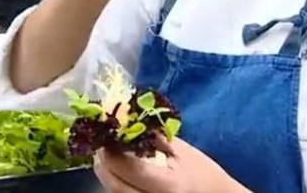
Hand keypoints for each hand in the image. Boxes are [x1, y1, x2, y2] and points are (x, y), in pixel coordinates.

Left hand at [93, 137, 246, 192]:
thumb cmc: (202, 173)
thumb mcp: (181, 151)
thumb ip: (151, 137)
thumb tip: (123, 121)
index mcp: (168, 185)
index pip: (127, 167)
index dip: (111, 149)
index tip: (106, 133)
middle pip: (113, 183)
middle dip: (103, 160)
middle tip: (103, 141)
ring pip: (113, 190)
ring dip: (107, 170)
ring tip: (110, 152)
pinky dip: (116, 180)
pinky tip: (120, 168)